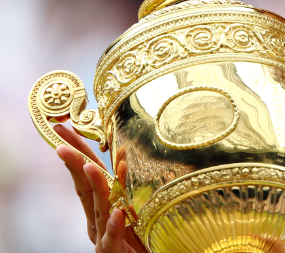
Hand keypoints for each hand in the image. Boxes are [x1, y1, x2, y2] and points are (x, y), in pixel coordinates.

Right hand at [54, 124, 146, 252]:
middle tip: (62, 145)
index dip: (76, 150)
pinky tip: (117, 213)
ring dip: (95, 187)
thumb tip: (122, 150)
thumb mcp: (130, 204)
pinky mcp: (115, 251)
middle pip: (84, 188)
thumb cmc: (137, 235)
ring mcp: (104, 235)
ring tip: (90, 167)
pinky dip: (114, 225)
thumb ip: (123, 183)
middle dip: (74, 165)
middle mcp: (98, 218)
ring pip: (98, 209)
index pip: (86, 173)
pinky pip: (114, 237)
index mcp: (101, 204)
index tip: (62, 128)